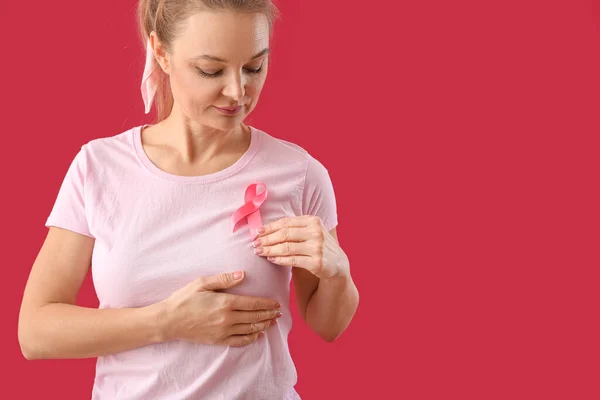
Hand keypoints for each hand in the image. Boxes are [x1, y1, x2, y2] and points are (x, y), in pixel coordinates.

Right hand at [158, 271, 281, 346]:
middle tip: (279, 312)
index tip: (276, 303)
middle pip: (255, 317)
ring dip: (264, 325)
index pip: (253, 303)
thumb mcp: (202, 283)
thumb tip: (243, 274)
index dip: (267, 304)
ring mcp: (223, 331)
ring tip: (272, 322)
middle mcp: (227, 318)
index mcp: (225, 302)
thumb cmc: (185, 299)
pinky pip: (240, 341)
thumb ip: (224, 279)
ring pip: (250, 329)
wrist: (169, 320)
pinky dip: (251, 338)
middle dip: (269, 314)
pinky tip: (257, 334)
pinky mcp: (218, 340)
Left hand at [252, 216, 348, 279]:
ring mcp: (317, 247)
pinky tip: (271, 259)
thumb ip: (294, 228)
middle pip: (285, 234)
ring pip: (287, 247)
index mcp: (313, 221)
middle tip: (255, 244)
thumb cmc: (318, 245)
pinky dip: (279, 260)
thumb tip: (265, 230)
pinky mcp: (316, 262)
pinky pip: (292, 260)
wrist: (337, 264)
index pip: (286, 222)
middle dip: (267, 239)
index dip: (270, 227)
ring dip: (270, 250)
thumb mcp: (311, 231)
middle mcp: (316, 232)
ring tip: (260, 252)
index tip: (257, 232)